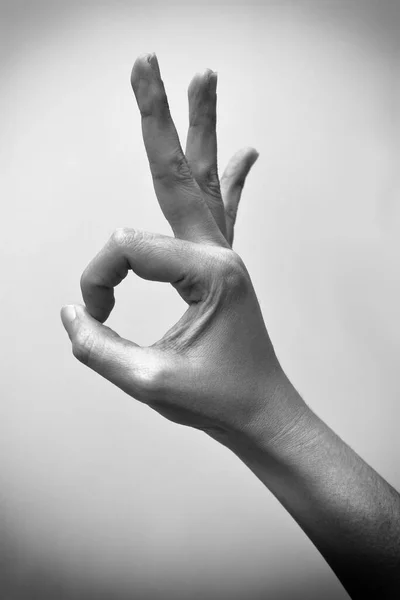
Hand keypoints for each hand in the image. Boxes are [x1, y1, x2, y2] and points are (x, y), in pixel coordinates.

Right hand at [60, 54, 302, 442]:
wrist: (262, 414)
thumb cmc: (218, 400)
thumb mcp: (149, 382)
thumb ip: (98, 348)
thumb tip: (71, 313)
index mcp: (210, 272)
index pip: (128, 250)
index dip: (97, 282)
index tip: (92, 317)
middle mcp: (222, 253)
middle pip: (178, 173)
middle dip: (156, 117)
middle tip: (144, 63)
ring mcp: (226, 255)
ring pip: (205, 181)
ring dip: (199, 128)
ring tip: (204, 79)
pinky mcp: (224, 266)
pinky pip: (225, 211)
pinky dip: (231, 178)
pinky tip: (244, 151)